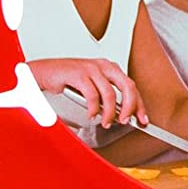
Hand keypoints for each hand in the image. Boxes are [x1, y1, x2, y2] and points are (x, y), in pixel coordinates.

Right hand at [29, 58, 146, 128]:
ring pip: (110, 94)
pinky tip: (92, 115)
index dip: (139, 104)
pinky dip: (94, 109)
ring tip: (107, 122)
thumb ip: (108, 98)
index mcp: (110, 68)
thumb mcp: (93, 87)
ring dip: (110, 112)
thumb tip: (122, 115)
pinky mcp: (78, 74)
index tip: (143, 119)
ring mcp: (91, 68)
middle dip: (130, 107)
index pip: (132, 87)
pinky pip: (92, 95)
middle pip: (128, 87)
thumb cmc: (68, 80)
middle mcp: (104, 66)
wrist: (44, 72)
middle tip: (127, 121)